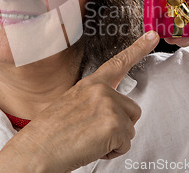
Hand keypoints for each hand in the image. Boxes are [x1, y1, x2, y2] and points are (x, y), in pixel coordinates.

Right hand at [0, 31, 159, 172]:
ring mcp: (108, 105)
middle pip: (132, 110)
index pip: (117, 63)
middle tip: (92, 133)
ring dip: (114, 140)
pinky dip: (112, 152)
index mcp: (89, 84)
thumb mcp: (71, 106)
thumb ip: (93, 102)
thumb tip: (108, 113)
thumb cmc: (49, 134)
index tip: (152, 36)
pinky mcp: (114, 124)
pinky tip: (91, 147)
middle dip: (119, 126)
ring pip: (130, 129)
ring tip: (89, 140)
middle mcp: (101, 90)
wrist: (35, 150)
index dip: (138, 49)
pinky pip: (126, 144)